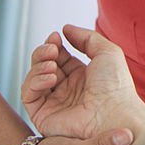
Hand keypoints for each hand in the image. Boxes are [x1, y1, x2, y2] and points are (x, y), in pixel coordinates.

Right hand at [21, 25, 144, 139]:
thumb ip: (86, 37)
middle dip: (43, 52)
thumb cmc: (115, 85)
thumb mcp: (107, 51)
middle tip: (52, 48)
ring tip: (52, 64)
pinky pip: (28, 95)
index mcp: (82, 77)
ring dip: (39, 65)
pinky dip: (34, 82)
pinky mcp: (43, 115)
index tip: (56, 36)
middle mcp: (66, 90)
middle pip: (43, 65)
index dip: (54, 45)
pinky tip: (50, 77)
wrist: (113, 114)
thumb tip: (65, 29)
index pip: (59, 57)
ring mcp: (54, 103)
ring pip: (33, 78)